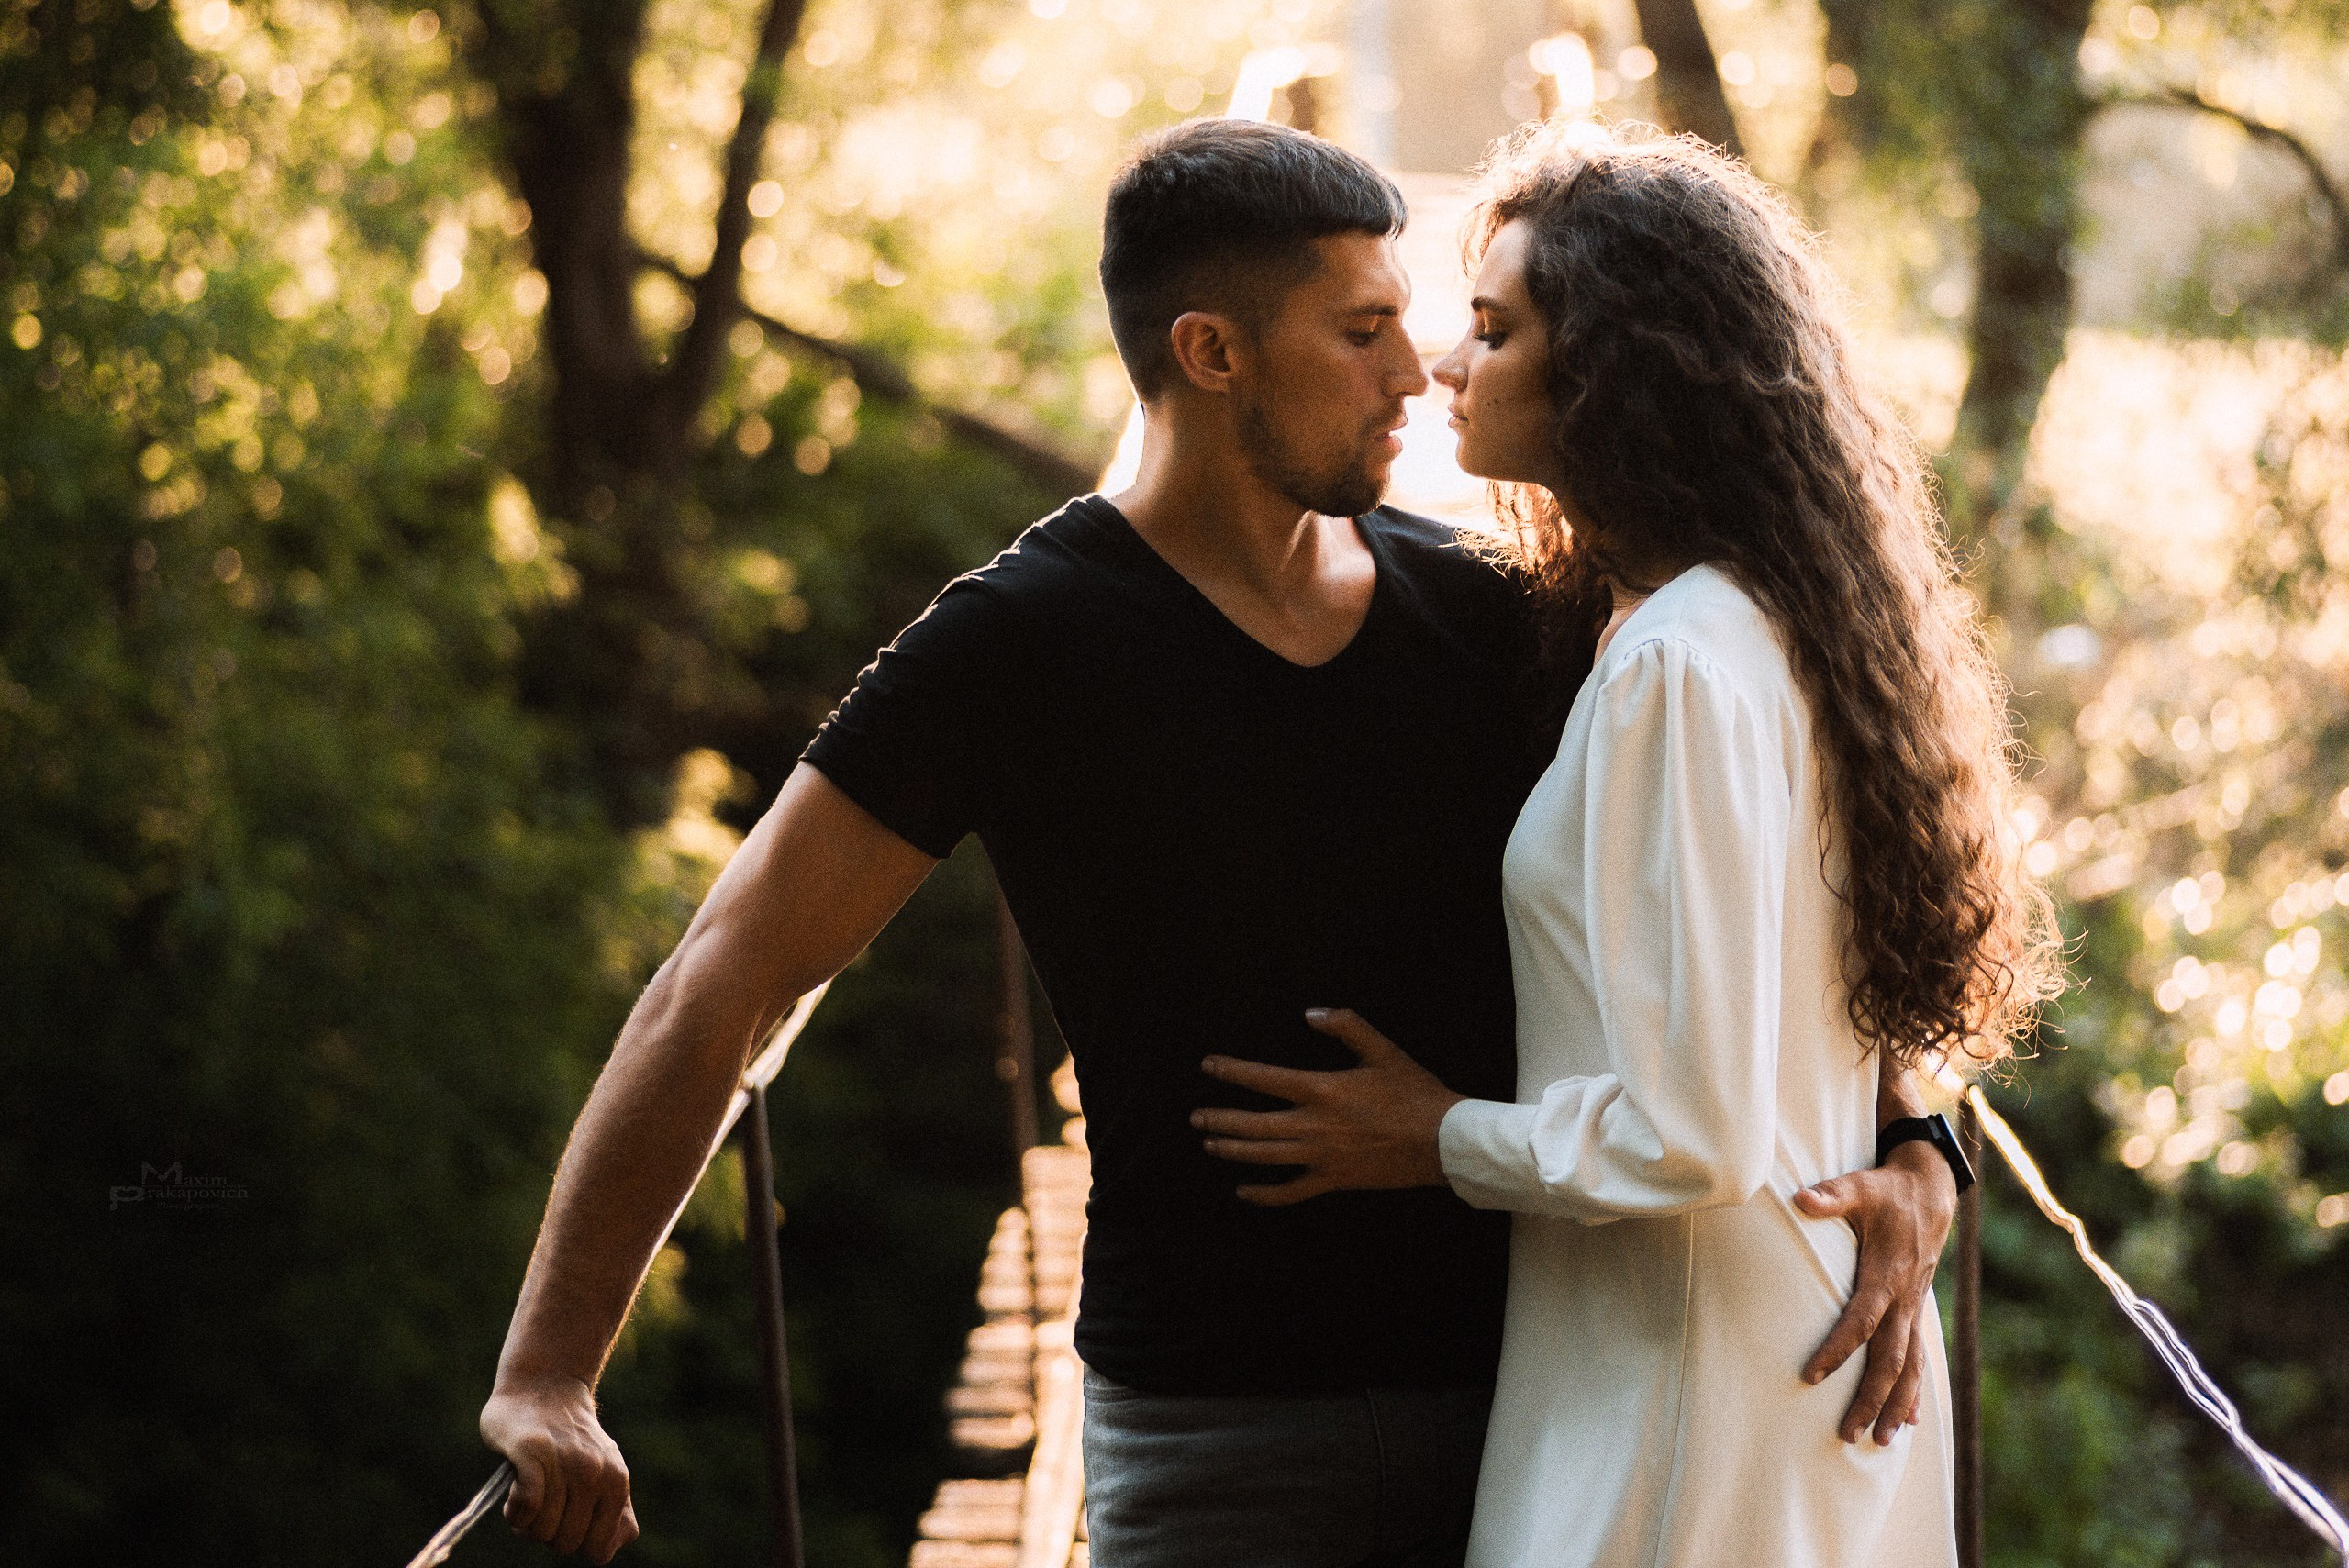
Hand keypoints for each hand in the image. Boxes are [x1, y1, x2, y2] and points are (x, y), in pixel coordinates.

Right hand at [479, 1373, 638, 1561]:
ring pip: (542, 1531)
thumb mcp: (605, 1471)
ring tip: (528, 1491)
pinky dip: (514, 1510)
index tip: (565, 1520)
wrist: (545, 1385)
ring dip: (526, 1522)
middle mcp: (595, 1473)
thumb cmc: (570, 1439)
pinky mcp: (532, 1452)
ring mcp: (565, 1462)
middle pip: (566, 1545)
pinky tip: (515, 1488)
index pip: (598, 1551)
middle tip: (542, 1504)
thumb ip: (613, 1512)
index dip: (575, 1544)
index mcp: (616, 1483)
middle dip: (548, 1534)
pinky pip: (525, 1508)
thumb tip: (608, 1549)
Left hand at [1192, 1009, 1465, 1204]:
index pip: (1263, 1079)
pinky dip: (1264, 1195)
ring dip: (1233, 1150)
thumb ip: (1346, 1026)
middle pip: (1253, 1124)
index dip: (1232, 1071)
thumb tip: (1310, 1013)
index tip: (1208, 1065)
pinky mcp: (1333, 1180)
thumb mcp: (1382, 1050)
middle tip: (1195, 1116)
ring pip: (1264, 1157)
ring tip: (1209, 1143)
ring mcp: (1321, 1157)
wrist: (1442, 1141)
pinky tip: (1244, 1192)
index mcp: (1321, 1090)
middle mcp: (1313, 1126)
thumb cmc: (1414, 1093)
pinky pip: (1291, 1192)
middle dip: (1220, 1119)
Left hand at [1793, 1139, 1957, 1444]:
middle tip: (1848, 1433)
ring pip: (1908, 1366)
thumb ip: (1830, 1195)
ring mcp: (1913, 1308)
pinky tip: (1908, 1421)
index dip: (1838, 1349)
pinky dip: (1913, 1390)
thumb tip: (1800, 1198)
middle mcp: (1904, 1299)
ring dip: (1895, 1405)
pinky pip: (1918, 1358)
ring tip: (1881, 1442)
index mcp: (1886, 1274)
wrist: (1931, 1191)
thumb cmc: (1886, 1190)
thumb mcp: (1859, 1186)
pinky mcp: (1915, 1310)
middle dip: (1870, 1398)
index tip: (1811, 1376)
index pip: (1860, 1320)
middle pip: (1888, 1359)